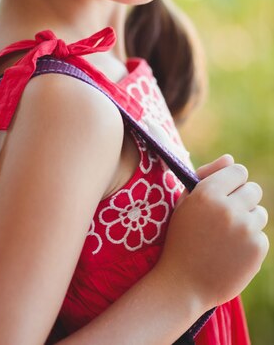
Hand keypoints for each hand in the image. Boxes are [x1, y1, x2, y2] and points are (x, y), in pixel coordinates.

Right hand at [157, 154, 268, 309]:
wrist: (183, 283)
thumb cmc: (182, 238)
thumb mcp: (185, 203)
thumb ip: (207, 175)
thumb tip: (230, 158)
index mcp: (207, 192)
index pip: (239, 171)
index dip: (231, 182)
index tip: (222, 194)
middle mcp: (228, 207)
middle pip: (253, 189)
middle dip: (242, 200)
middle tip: (226, 217)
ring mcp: (245, 229)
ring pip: (260, 212)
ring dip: (248, 221)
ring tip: (227, 236)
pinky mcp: (257, 248)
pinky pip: (261, 235)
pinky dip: (250, 243)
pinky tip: (232, 252)